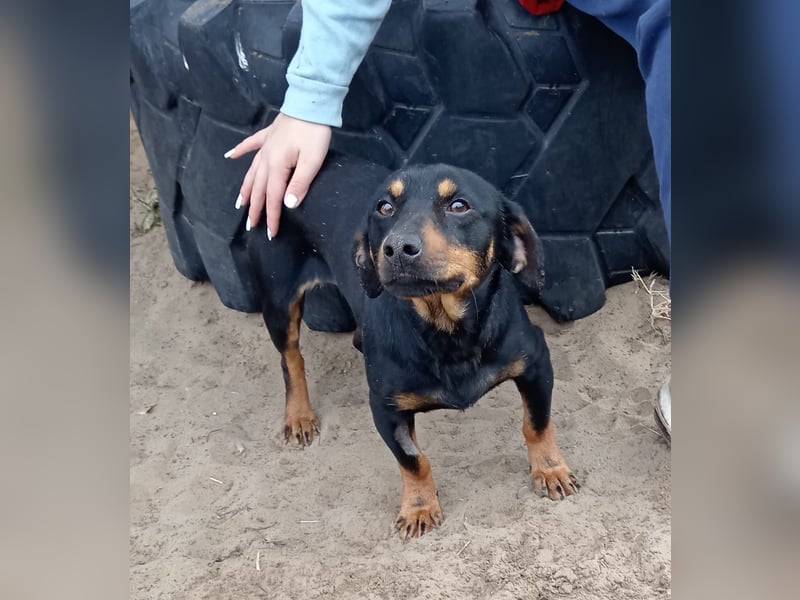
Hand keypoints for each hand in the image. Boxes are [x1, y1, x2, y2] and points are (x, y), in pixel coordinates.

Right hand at [225, 113, 331, 237]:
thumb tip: (287, 205)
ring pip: (252, 172)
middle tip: (250, 226)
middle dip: (255, 209)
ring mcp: (266, 146)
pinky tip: (230, 156)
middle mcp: (266, 159)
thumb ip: (299, 184)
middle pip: (258, 189)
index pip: (273, 198)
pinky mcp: (269, 135)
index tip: (270, 234)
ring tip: (239, 204)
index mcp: (277, 167)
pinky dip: (240, 151)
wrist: (311, 103)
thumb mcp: (312, 161)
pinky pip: (251, 145)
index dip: (272, 217)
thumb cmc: (314, 133)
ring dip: (245, 189)